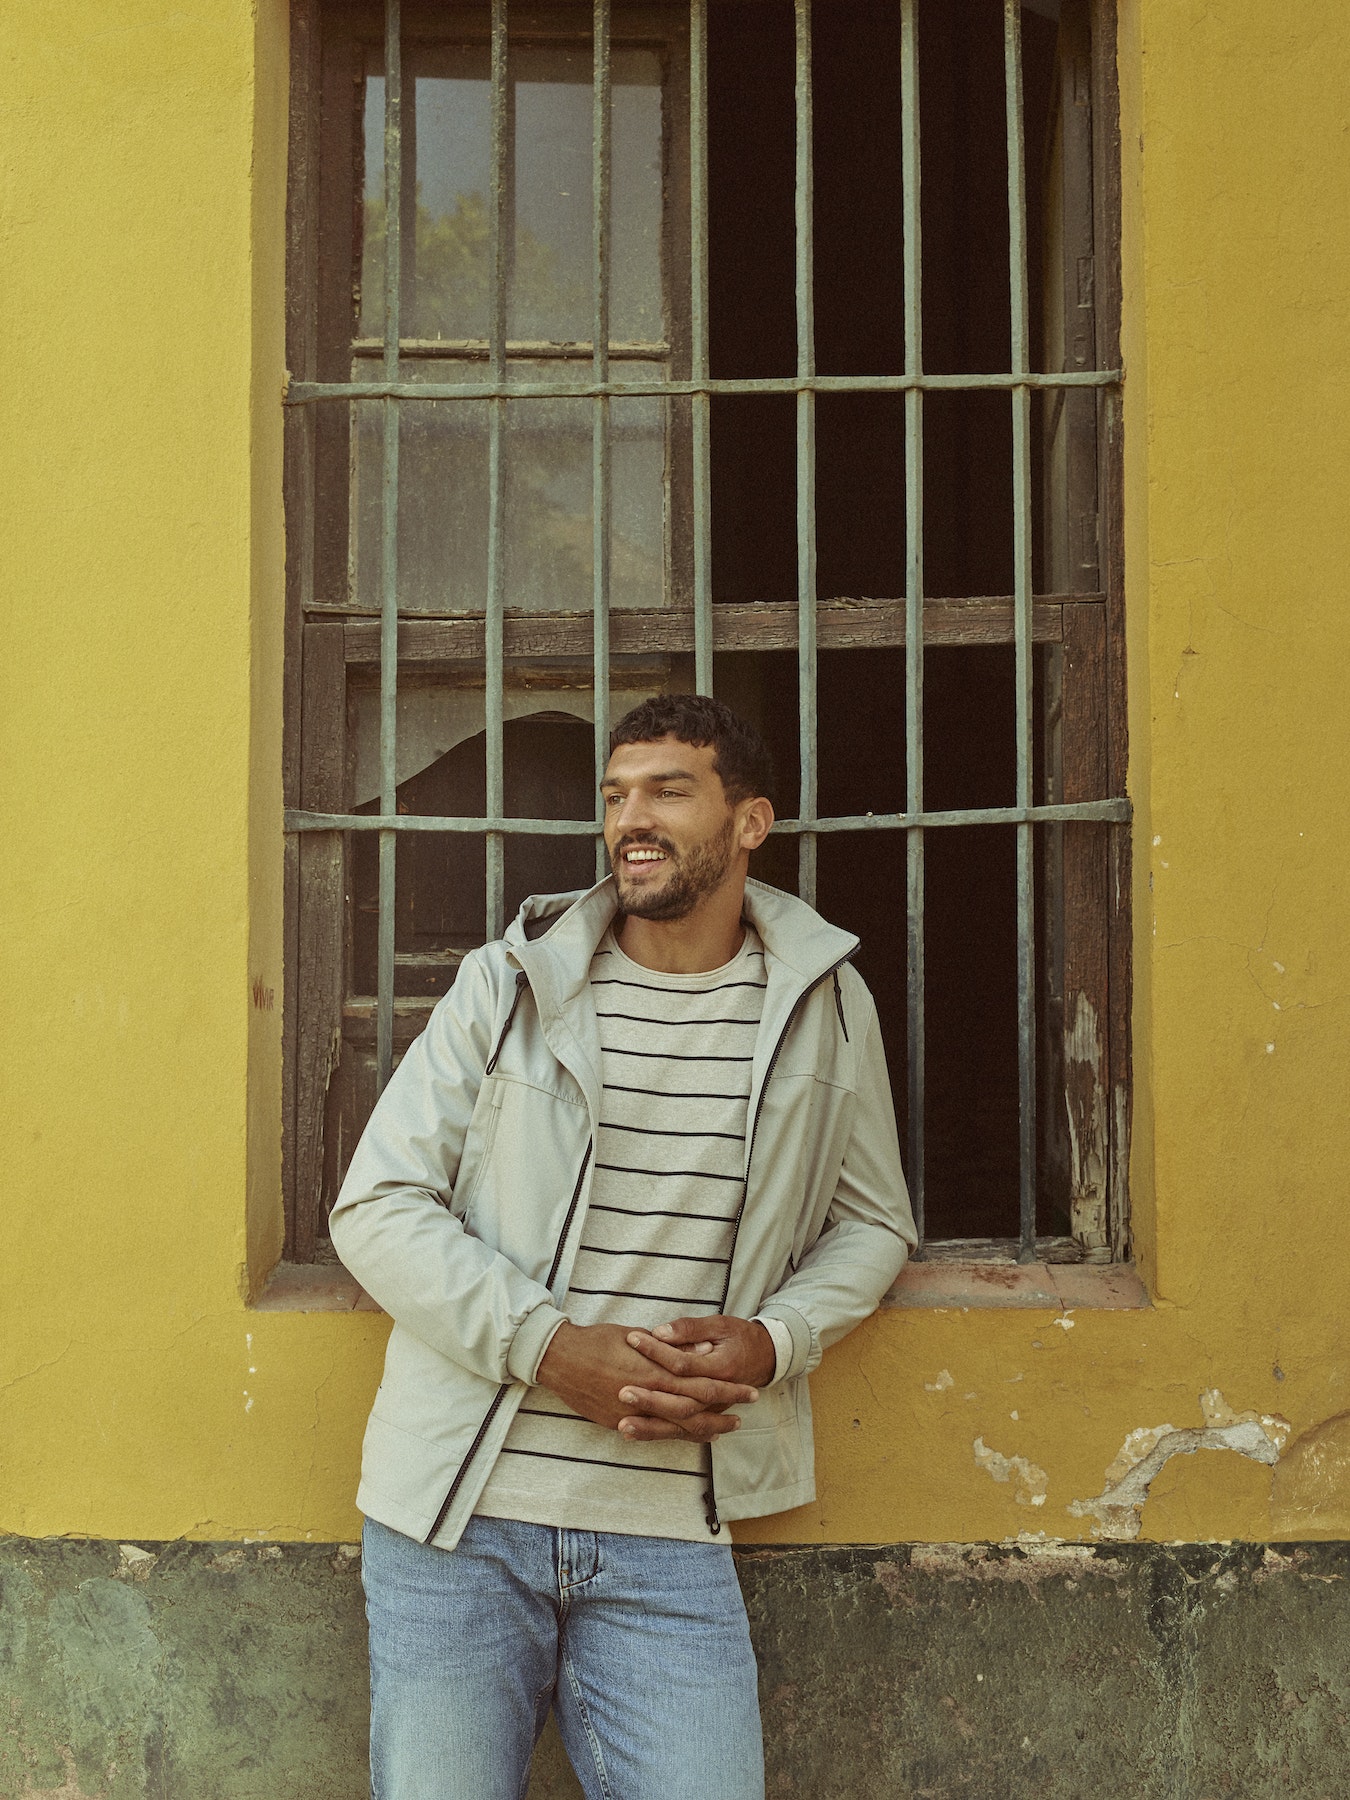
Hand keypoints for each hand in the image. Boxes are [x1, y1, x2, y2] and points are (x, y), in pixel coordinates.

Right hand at [536, 1322, 758, 1442]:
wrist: (559, 1359)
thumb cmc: (597, 1340)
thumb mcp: (636, 1334)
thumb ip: (669, 1346)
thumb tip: (700, 1347)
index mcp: (653, 1370)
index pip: (699, 1382)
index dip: (726, 1387)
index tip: (748, 1387)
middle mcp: (646, 1395)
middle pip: (695, 1409)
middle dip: (724, 1410)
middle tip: (747, 1409)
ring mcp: (632, 1414)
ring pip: (678, 1427)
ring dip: (706, 1427)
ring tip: (727, 1428)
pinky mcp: (619, 1424)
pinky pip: (655, 1433)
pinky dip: (678, 1434)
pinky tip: (694, 1434)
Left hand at [616, 1316, 776, 1441]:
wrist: (765, 1358)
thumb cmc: (739, 1337)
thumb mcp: (719, 1325)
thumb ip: (689, 1329)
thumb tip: (660, 1332)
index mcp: (721, 1367)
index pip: (683, 1363)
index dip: (656, 1351)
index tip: (631, 1339)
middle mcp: (717, 1393)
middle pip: (681, 1402)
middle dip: (650, 1399)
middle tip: (622, 1392)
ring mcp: (712, 1409)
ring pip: (681, 1424)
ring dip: (651, 1427)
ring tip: (623, 1426)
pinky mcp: (706, 1416)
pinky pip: (683, 1432)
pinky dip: (659, 1434)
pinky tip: (633, 1434)